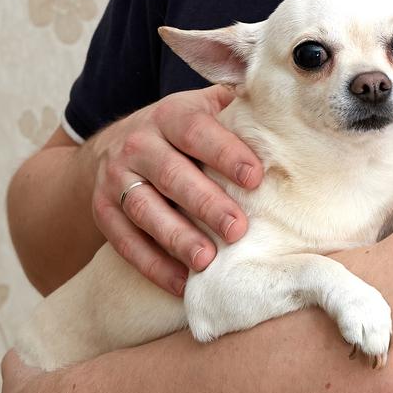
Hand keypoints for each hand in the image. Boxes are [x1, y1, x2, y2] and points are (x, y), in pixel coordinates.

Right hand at [89, 84, 262, 294]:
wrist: (114, 147)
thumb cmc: (180, 133)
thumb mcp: (203, 110)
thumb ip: (237, 113)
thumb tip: (288, 114)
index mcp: (169, 116)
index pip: (197, 131)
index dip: (225, 153)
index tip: (255, 178)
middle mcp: (137, 144)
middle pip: (171, 174)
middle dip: (205, 203)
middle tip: (237, 229)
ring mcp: (115, 180)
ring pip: (145, 209)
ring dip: (176, 236)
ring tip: (206, 259)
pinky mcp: (104, 212)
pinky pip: (125, 242)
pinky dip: (153, 265)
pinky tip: (181, 282)